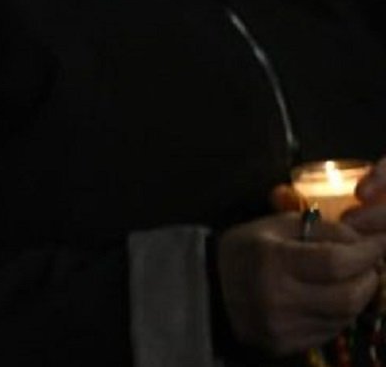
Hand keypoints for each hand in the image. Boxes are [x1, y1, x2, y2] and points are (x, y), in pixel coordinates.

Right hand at [216, 212, 385, 355]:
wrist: (204, 289)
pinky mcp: (284, 345)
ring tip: (352, 280)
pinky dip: (339, 313)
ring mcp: (282, 327)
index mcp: (273, 261)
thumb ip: (320, 229)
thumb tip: (361, 240)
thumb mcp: (274, 227)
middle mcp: (278, 298)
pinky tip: (331, 299)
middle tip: (369, 265)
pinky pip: (329, 331)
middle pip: (348, 295)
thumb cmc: (242, 251)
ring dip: (357, 296)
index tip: (379, 242)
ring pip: (343, 316)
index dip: (367, 252)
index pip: (337, 261)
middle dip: (369, 278)